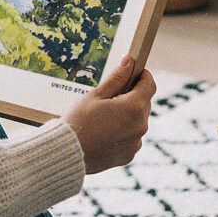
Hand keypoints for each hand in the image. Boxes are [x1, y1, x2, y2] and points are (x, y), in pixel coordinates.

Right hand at [61, 56, 155, 173]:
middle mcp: (140, 126)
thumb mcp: (96, 95)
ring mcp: (136, 142)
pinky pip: (131, 138)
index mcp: (134, 107)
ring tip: (103, 117)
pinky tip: (103, 132)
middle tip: (110, 96)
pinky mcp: (129, 155)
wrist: (68, 153)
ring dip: (127, 115)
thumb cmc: (79, 120)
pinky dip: (122, 132)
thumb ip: (116, 78)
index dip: (143, 76)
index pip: (149, 85)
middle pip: (143, 103)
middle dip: (131, 96)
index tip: (133, 72)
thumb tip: (128, 61)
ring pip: (137, 121)